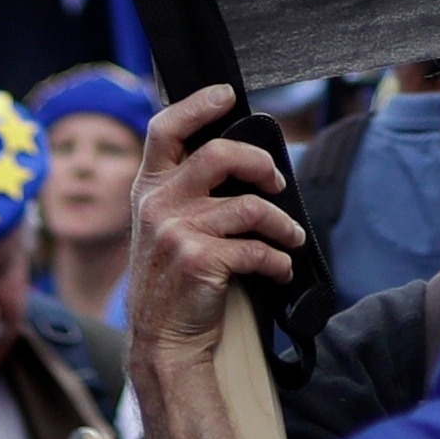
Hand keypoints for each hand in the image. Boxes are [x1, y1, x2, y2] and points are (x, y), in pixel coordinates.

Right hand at [125, 85, 301, 355]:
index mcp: (148, 190)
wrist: (163, 342)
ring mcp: (176, 232)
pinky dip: (278, 260)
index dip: (198, 105)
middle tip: (277, 182)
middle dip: (260, 164)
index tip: (227, 96)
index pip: (165, 129)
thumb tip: (242, 161)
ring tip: (290, 238)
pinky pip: (257, 249)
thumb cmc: (173, 284)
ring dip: (282, 225)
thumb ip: (186, 193)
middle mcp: (157, 205)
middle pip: (218, 155)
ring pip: (250, 206)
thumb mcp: (163, 228)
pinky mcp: (199, 260)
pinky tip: (279, 270)